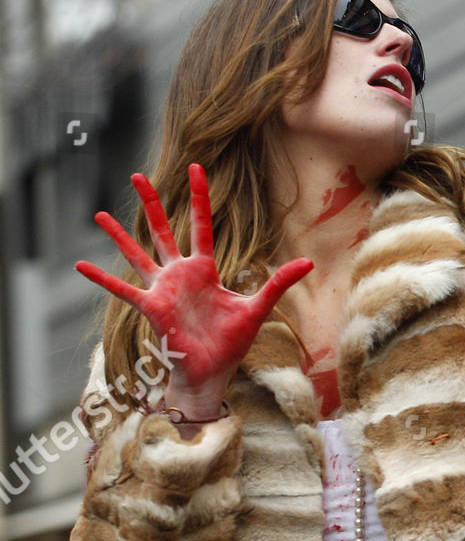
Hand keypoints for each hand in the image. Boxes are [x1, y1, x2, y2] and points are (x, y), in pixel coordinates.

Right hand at [77, 165, 313, 412]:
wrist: (213, 372)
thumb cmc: (232, 342)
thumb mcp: (258, 307)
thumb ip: (278, 283)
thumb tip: (308, 262)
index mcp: (205, 270)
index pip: (201, 225)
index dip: (198, 197)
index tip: (196, 168)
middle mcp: (180, 274)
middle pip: (163, 230)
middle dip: (151, 203)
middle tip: (136, 175)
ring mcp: (163, 289)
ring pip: (138, 254)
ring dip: (119, 236)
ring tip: (97, 214)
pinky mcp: (152, 307)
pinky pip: (122, 290)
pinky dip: (102, 279)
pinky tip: (80, 265)